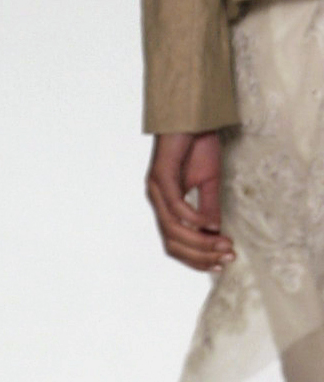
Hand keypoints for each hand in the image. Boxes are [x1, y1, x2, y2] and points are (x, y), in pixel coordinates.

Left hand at [146, 131, 235, 270]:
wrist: (191, 116)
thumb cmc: (196, 146)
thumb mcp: (208, 182)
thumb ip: (209, 208)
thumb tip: (214, 233)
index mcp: (165, 205)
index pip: (174, 243)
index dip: (195, 258)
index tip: (220, 265)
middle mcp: (156, 200)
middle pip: (172, 242)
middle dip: (199, 255)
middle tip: (226, 258)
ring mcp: (155, 189)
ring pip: (172, 227)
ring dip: (199, 240)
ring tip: (222, 245)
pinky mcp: (160, 175)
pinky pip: (174, 204)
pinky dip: (192, 217)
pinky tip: (209, 223)